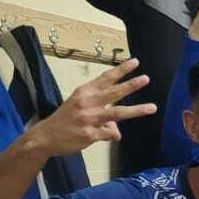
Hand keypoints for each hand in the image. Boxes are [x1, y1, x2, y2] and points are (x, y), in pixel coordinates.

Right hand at [26, 59, 153, 155]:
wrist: (46, 136)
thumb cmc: (65, 120)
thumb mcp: (79, 107)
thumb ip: (101, 110)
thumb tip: (116, 126)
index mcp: (84, 92)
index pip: (105, 78)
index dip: (121, 70)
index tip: (135, 62)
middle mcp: (87, 103)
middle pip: (113, 92)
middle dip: (131, 84)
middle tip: (146, 78)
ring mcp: (89, 118)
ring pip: (117, 113)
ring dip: (137, 110)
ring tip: (152, 107)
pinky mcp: (90, 134)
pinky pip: (110, 133)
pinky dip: (113, 134)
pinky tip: (109, 135)